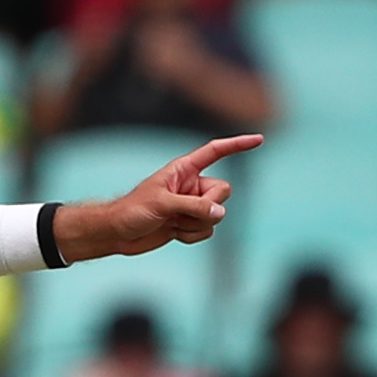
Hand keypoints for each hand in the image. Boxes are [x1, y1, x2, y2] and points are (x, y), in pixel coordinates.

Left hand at [68, 134, 262, 257]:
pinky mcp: (190, 224)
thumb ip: (193, 206)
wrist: (117, 234)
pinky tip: (173, 233)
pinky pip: (207, 231)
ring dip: (197, 224)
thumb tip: (220, 213)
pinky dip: (193, 236)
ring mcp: (192, 206)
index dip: (237, 145)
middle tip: (182, 213)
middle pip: (223, 192)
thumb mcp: (162, 204)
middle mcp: (192, 186)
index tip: (259, 140)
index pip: (215, 152)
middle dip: (208, 206)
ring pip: (217, 215)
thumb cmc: (132, 211)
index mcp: (184, 170)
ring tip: (172, 224)